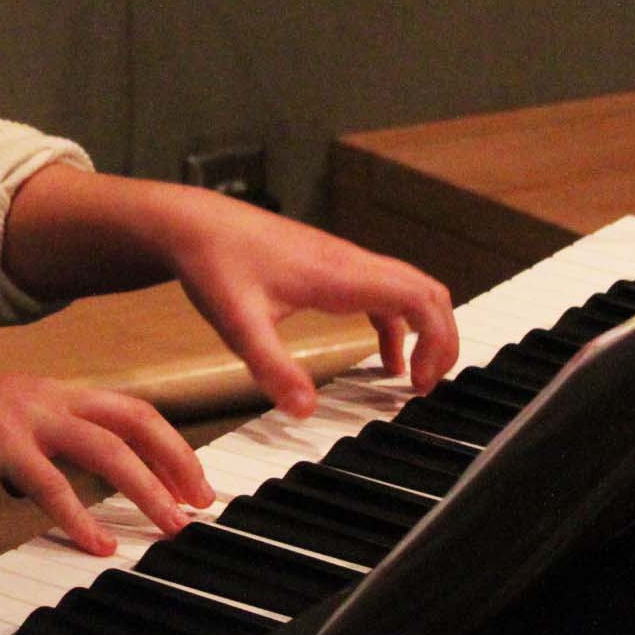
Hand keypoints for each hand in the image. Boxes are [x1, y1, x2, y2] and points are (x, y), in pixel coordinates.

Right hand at [0, 356, 215, 554]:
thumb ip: (31, 445)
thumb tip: (48, 483)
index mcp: (52, 393)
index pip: (129, 409)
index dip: (169, 441)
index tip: (193, 478)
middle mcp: (48, 398)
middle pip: (134, 420)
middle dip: (177, 459)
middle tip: (201, 501)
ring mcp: (26, 417)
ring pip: (107, 449)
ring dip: (146, 489)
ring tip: (170, 525)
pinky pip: (51, 484)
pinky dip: (81, 518)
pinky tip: (98, 546)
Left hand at [160, 189, 458, 417]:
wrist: (191, 223)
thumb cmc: (214, 263)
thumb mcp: (238, 324)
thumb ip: (273, 368)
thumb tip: (305, 411)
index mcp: (341, 274)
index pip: (420, 298)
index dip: (438, 342)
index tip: (420, 386)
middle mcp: (350, 263)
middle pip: (427, 292)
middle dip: (443, 340)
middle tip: (430, 388)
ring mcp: (341, 262)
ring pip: (408, 290)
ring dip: (423, 331)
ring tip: (416, 380)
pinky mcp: (327, 266)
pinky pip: (381, 293)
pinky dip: (395, 326)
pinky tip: (384, 360)